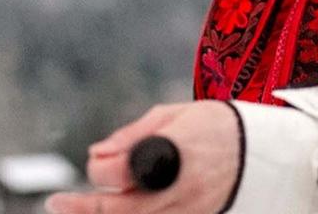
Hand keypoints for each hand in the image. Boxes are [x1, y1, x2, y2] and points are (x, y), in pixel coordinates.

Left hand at [45, 100, 239, 213]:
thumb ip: (133, 134)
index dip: (99, 167)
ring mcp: (186, 211)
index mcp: (172, 153)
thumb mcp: (173, 114)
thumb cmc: (213, 124)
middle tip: (58, 202)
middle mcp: (177, 189)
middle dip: (84, 207)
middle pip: (120, 209)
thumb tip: (97, 151)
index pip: (118, 171)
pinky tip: (115, 206)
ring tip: (77, 207)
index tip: (93, 159)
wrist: (259, 150)